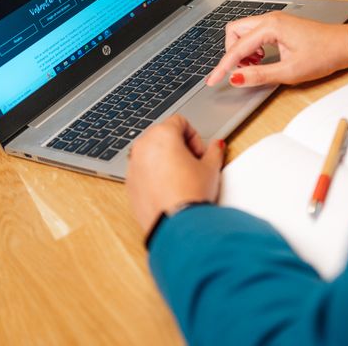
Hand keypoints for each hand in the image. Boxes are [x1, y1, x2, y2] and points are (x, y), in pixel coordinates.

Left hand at [126, 115, 225, 236]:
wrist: (177, 225)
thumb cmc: (191, 194)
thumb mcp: (211, 168)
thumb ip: (214, 151)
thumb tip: (217, 146)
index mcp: (162, 135)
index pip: (179, 121)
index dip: (194, 136)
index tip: (200, 153)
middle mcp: (143, 146)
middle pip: (162, 135)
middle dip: (179, 146)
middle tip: (192, 165)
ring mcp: (133, 165)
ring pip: (151, 153)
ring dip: (165, 160)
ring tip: (182, 178)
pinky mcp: (129, 184)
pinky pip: (143, 171)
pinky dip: (154, 175)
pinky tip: (170, 190)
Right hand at [205, 12, 347, 87]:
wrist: (345, 46)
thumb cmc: (324, 55)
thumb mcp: (290, 71)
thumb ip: (260, 75)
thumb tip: (236, 79)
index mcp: (271, 26)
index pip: (237, 48)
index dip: (223, 67)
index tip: (213, 80)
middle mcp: (270, 19)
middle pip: (233, 31)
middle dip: (231, 53)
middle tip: (239, 71)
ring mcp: (274, 20)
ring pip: (243, 31)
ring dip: (241, 50)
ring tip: (253, 66)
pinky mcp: (278, 25)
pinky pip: (254, 32)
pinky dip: (251, 47)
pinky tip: (261, 59)